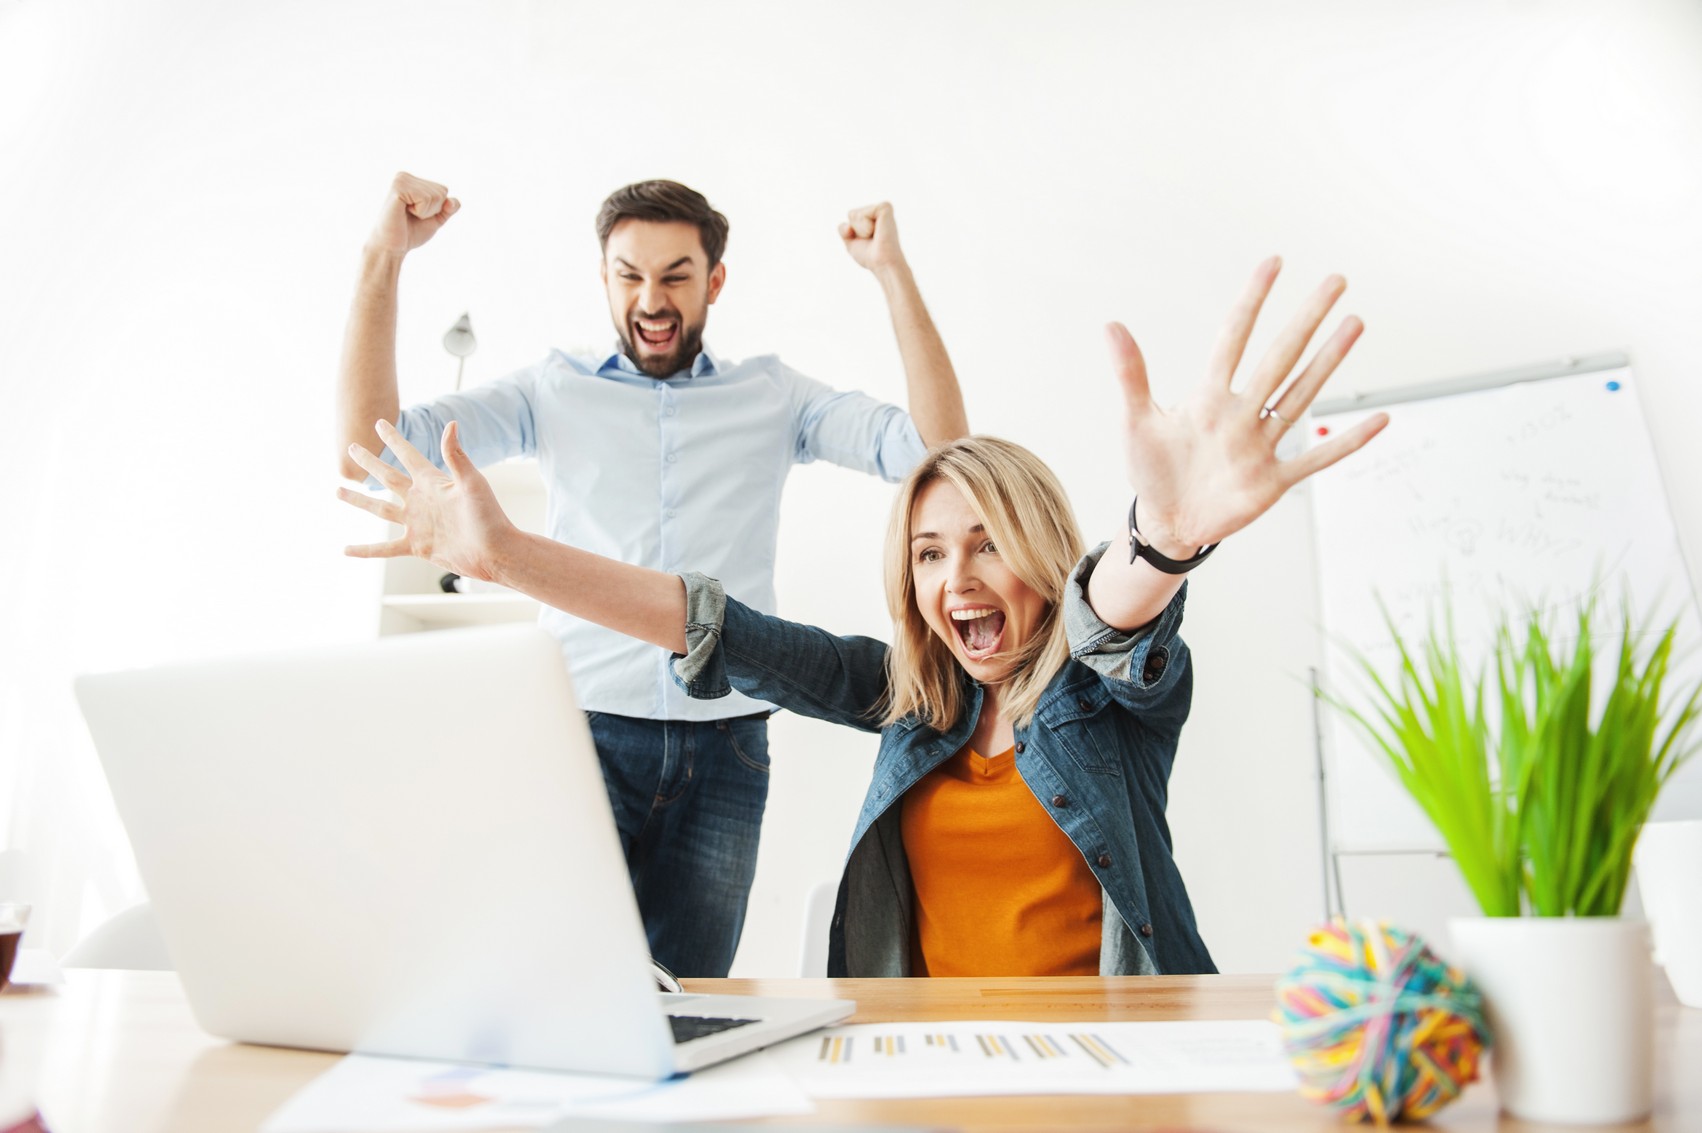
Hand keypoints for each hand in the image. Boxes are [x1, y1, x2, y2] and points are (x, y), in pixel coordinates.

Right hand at [338, 420, 515, 579]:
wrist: (495, 551)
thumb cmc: (489, 516)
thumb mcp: (472, 483)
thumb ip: (456, 456)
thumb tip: (451, 424)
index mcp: (433, 482)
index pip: (408, 455)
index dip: (394, 439)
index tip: (380, 423)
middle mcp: (421, 500)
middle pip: (387, 477)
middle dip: (370, 462)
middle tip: (352, 447)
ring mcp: (417, 523)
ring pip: (380, 510)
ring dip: (359, 500)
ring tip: (338, 490)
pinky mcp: (417, 546)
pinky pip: (384, 548)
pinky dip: (365, 550)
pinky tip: (345, 549)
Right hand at [365, 172, 459, 257]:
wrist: (392, 247)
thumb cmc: (410, 233)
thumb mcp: (435, 219)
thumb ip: (448, 209)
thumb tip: (455, 201)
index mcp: (412, 180)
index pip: (443, 190)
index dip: (436, 209)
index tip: (417, 214)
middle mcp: (405, 176)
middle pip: (441, 192)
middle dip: (432, 210)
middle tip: (412, 216)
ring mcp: (400, 180)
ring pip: (435, 196)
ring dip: (425, 212)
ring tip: (407, 215)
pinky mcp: (398, 188)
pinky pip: (425, 199)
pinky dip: (420, 211)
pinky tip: (404, 212)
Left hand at [838, 202, 905, 274]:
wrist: (883, 263)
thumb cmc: (871, 256)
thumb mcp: (851, 243)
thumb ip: (843, 230)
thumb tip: (848, 225)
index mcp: (873, 216)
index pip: (850, 216)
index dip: (852, 232)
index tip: (868, 240)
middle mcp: (879, 210)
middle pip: (851, 214)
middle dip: (856, 230)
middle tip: (872, 239)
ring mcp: (883, 207)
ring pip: (854, 214)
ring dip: (861, 230)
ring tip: (876, 236)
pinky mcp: (885, 208)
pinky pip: (862, 214)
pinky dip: (865, 227)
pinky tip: (878, 232)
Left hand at [1112, 258, 1386, 557]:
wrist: (1168, 522)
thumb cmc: (1151, 471)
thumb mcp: (1137, 422)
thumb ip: (1131, 375)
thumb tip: (1111, 325)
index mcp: (1208, 397)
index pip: (1234, 338)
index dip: (1253, 301)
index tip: (1274, 263)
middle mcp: (1241, 414)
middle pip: (1280, 357)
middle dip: (1307, 319)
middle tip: (1336, 281)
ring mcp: (1261, 446)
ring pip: (1302, 395)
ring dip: (1328, 362)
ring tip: (1355, 324)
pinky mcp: (1273, 481)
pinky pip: (1317, 459)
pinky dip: (1347, 442)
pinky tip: (1380, 420)